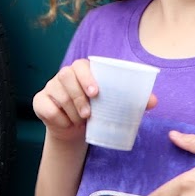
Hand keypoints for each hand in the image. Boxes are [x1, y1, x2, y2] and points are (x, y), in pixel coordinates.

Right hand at [33, 59, 156, 142]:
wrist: (75, 130)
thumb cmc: (96, 111)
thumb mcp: (113, 105)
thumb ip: (132, 101)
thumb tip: (153, 102)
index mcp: (82, 70)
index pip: (81, 65)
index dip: (86, 76)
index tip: (95, 92)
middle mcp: (64, 75)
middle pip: (66, 77)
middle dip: (78, 96)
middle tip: (88, 114)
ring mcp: (50, 88)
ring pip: (58, 95)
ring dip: (71, 111)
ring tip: (81, 120)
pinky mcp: (40, 101)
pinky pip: (48, 108)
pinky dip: (59, 118)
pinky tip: (66, 122)